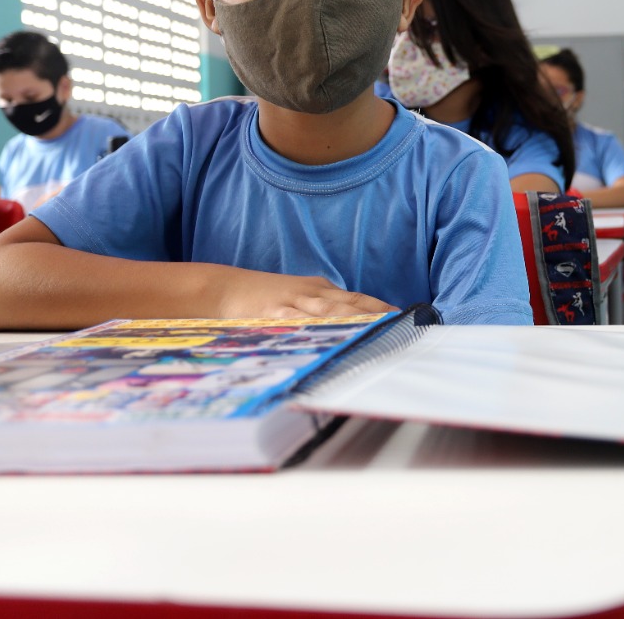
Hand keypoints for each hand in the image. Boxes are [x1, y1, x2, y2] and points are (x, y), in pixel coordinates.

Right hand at [214, 270, 398, 318]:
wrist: (221, 289)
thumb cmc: (261, 298)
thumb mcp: (295, 301)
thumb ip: (320, 314)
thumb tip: (346, 331)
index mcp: (319, 291)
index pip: (357, 301)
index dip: (379, 309)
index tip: (402, 319)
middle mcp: (312, 294)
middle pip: (351, 304)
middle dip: (376, 314)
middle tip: (400, 325)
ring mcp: (293, 302)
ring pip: (331, 310)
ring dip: (355, 319)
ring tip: (378, 328)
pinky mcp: (274, 313)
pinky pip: (299, 321)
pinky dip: (317, 327)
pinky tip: (332, 334)